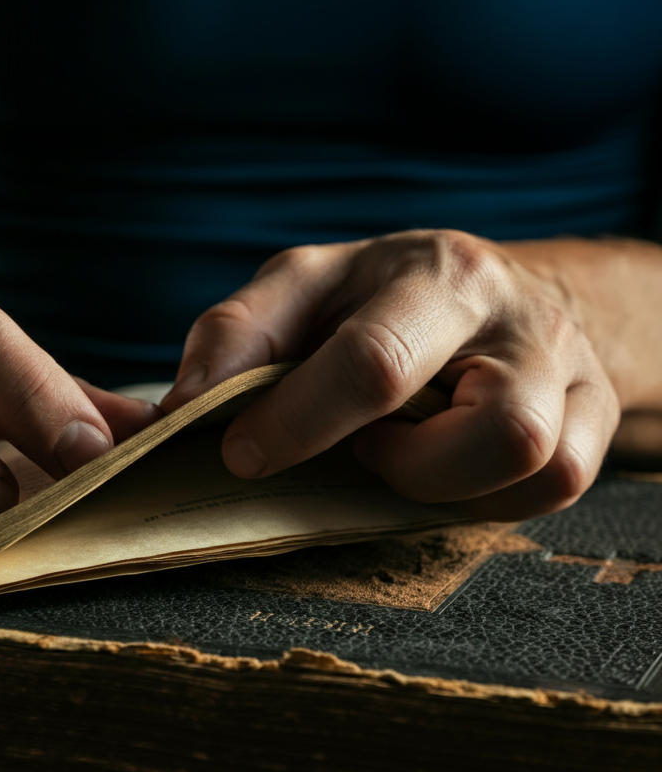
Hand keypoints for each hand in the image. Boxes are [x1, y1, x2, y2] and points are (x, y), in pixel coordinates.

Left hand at [161, 229, 621, 519]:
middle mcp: (521, 322)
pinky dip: (485, 496)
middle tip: (359, 449)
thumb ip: (238, 336)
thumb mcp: (303, 290)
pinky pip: (558, 487)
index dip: (300, 424)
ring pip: (541, 467)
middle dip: (404, 466)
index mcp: (437, 276)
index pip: (375, 364)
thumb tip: (177, 410)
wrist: (493, 293)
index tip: (243, 456)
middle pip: (499, 430)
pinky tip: (443, 468)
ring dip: (446, 483)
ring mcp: (571, 374)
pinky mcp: (595, 417)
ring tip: (399, 452)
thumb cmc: (380, 298)